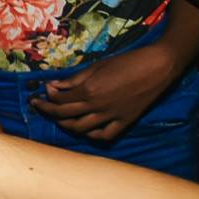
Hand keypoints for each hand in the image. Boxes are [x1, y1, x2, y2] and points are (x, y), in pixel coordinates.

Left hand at [30, 45, 179, 139]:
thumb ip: (74, 79)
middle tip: (39, 106)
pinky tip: (85, 130)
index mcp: (89, 90)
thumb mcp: (97, 66)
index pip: (59, 99)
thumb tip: (52, 85)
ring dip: (65, 124)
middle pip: (64, 115)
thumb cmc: (127, 61)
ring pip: (80, 128)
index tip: (43, 91)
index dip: (47, 96)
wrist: (159, 66)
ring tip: (59, 118)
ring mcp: (111, 116)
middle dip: (47, 110)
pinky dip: (92, 135)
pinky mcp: (125, 122)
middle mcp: (97, 106)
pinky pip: (104, 136)